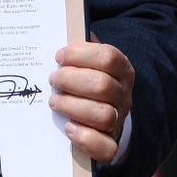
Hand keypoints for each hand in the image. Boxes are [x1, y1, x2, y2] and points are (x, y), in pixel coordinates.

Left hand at [48, 37, 133, 162]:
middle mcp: (123, 95)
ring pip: (103, 115)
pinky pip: (105, 147)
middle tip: (52, 80)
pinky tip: (68, 128)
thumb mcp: (87, 61)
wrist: (100, 118)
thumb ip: (79, 48)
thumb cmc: (86, 81)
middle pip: (103, 86)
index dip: (80, 55)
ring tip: (54, 102)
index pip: (108, 57)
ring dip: (72, 107)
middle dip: (71, 80)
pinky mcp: (110, 144)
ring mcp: (118, 120)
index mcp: (121, 69)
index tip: (58, 56)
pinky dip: (84, 138)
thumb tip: (65, 30)